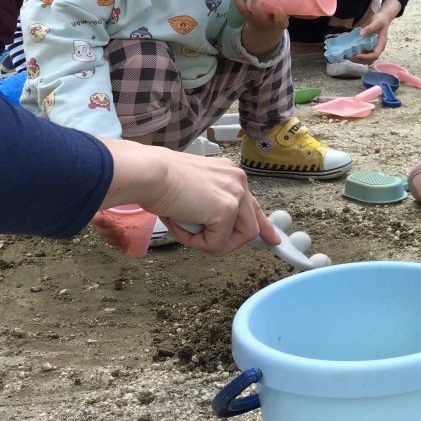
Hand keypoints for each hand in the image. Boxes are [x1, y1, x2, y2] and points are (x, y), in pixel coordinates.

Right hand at [97, 139, 278, 255]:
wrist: (149, 173)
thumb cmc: (157, 180)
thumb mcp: (191, 191)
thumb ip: (209, 205)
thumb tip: (212, 228)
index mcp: (229, 173)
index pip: (252, 204)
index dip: (263, 225)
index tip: (272, 239)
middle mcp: (238, 180)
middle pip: (252, 225)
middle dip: (233, 242)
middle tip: (214, 248)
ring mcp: (236, 194)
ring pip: (239, 237)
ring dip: (211, 243)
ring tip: (185, 231)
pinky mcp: (227, 210)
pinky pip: (217, 243)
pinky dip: (196, 243)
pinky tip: (180, 226)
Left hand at [235, 0, 288, 57]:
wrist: (265, 33)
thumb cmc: (278, 19)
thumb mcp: (286, 16)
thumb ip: (288, 4)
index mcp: (279, 24)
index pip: (280, 22)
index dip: (279, 16)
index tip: (278, 8)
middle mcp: (266, 23)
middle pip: (260, 17)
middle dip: (257, 7)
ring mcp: (255, 19)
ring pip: (248, 14)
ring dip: (245, 3)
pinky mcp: (247, 16)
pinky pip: (241, 9)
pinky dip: (238, 0)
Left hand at [349, 0, 400, 63]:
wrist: (382, 19)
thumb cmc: (381, 20)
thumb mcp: (377, 22)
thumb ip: (370, 28)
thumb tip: (361, 34)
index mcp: (381, 44)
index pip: (375, 54)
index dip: (366, 57)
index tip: (357, 55)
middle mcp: (377, 48)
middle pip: (370, 59)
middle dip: (359, 60)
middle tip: (349, 57)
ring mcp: (373, 49)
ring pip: (366, 59)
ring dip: (357, 60)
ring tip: (348, 56)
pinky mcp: (369, 47)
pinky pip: (363, 54)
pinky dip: (356, 56)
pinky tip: (350, 53)